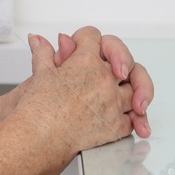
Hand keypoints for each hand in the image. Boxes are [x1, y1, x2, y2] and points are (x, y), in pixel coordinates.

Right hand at [8, 26, 135, 159]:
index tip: (80, 45)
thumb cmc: (38, 109)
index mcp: (85, 62)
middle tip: (116, 67)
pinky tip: (127, 117)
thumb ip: (43, 54)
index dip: (84, 39)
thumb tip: (39, 41)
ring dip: (135, 90)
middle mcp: (104, 80)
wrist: (40, 137)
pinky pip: (132, 119)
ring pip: (136, 90)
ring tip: (130, 94)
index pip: (92, 37)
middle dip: (121, 60)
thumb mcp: (40, 74)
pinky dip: (132, 118)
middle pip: (126, 61)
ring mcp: (113, 103)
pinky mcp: (115, 126)